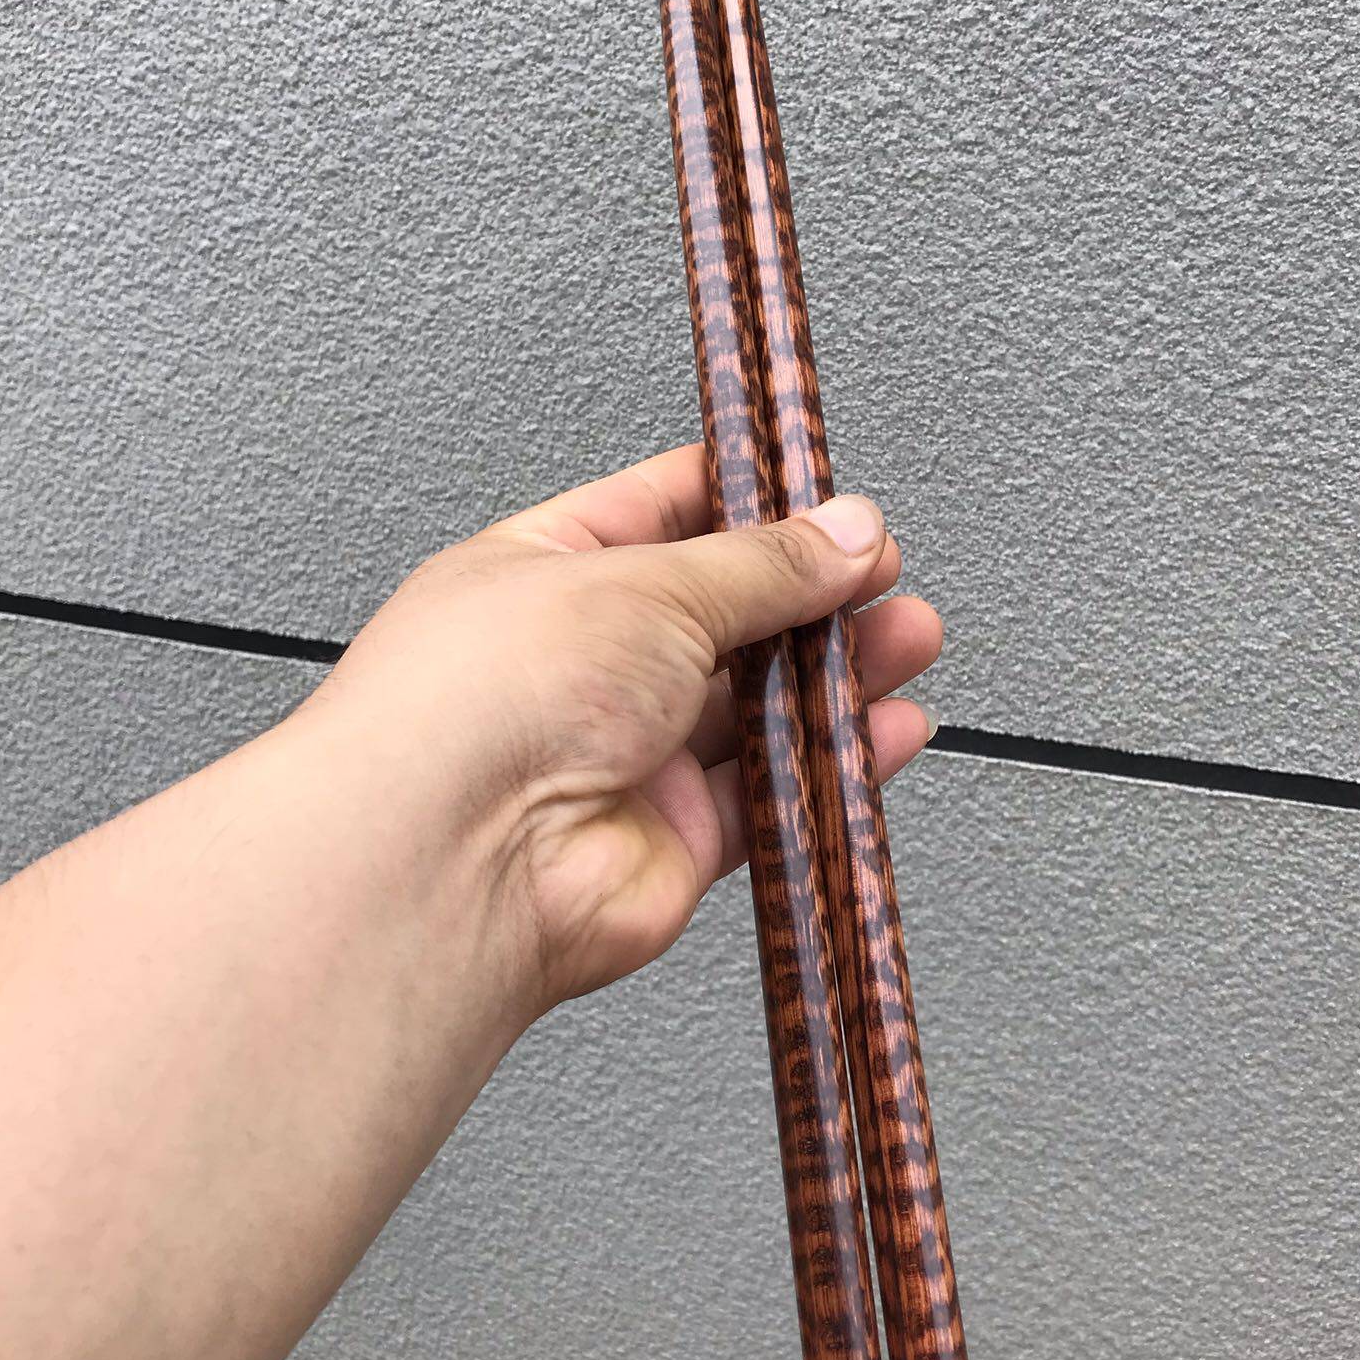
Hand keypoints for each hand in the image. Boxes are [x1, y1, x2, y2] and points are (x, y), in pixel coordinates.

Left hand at [307, 444, 941, 1015]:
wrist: (452, 864)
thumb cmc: (481, 706)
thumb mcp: (646, 583)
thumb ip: (762, 565)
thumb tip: (843, 532)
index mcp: (547, 571)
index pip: (665, 511)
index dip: (752, 500)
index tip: (827, 495)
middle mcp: (581, 663)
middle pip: (724, 615)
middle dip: (812, 593)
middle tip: (882, 575)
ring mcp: (623, 754)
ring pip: (755, 706)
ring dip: (836, 675)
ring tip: (907, 640)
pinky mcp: (667, 838)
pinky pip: (767, 795)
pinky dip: (831, 765)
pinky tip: (884, 733)